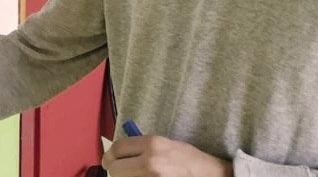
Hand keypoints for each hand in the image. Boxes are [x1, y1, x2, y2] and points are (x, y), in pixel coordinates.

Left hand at [102, 135, 232, 176]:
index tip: (108, 160)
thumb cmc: (188, 160)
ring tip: (137, 175)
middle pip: (116, 168)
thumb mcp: (164, 145)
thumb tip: (117, 153)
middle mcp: (150, 162)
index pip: (118, 148)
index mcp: (152, 144)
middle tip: (118, 171)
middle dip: (115, 170)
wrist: (209, 176)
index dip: (110, 155)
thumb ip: (141, 147)